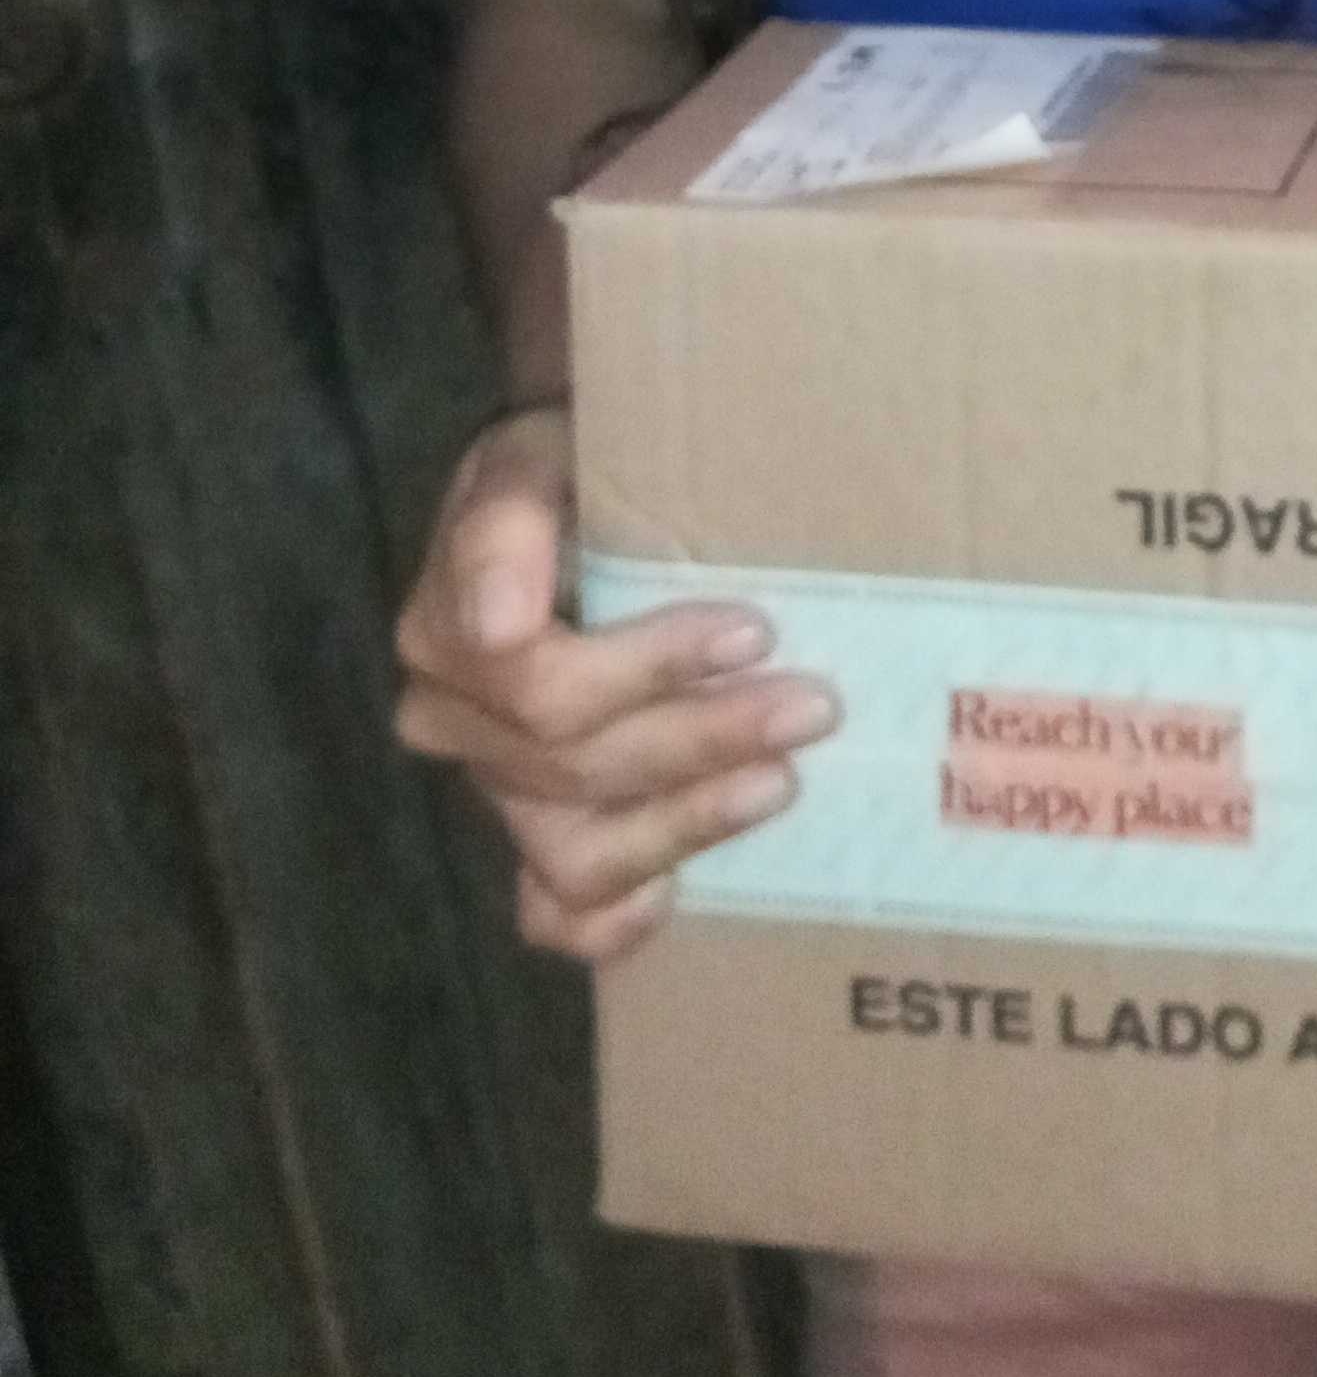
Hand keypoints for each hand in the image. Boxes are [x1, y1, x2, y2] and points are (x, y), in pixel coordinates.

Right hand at [391, 396, 837, 962]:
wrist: (584, 494)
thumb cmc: (576, 466)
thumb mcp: (540, 455)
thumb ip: (506, 520)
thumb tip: (499, 623)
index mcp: (446, 631)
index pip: (541, 684)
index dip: (650, 667)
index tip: (754, 632)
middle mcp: (456, 720)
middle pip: (576, 765)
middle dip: (701, 736)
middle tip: (812, 705)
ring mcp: (496, 787)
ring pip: (574, 853)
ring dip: (681, 825)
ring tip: (777, 786)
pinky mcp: (536, 834)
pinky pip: (552, 912)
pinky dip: (609, 921)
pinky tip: (674, 898)